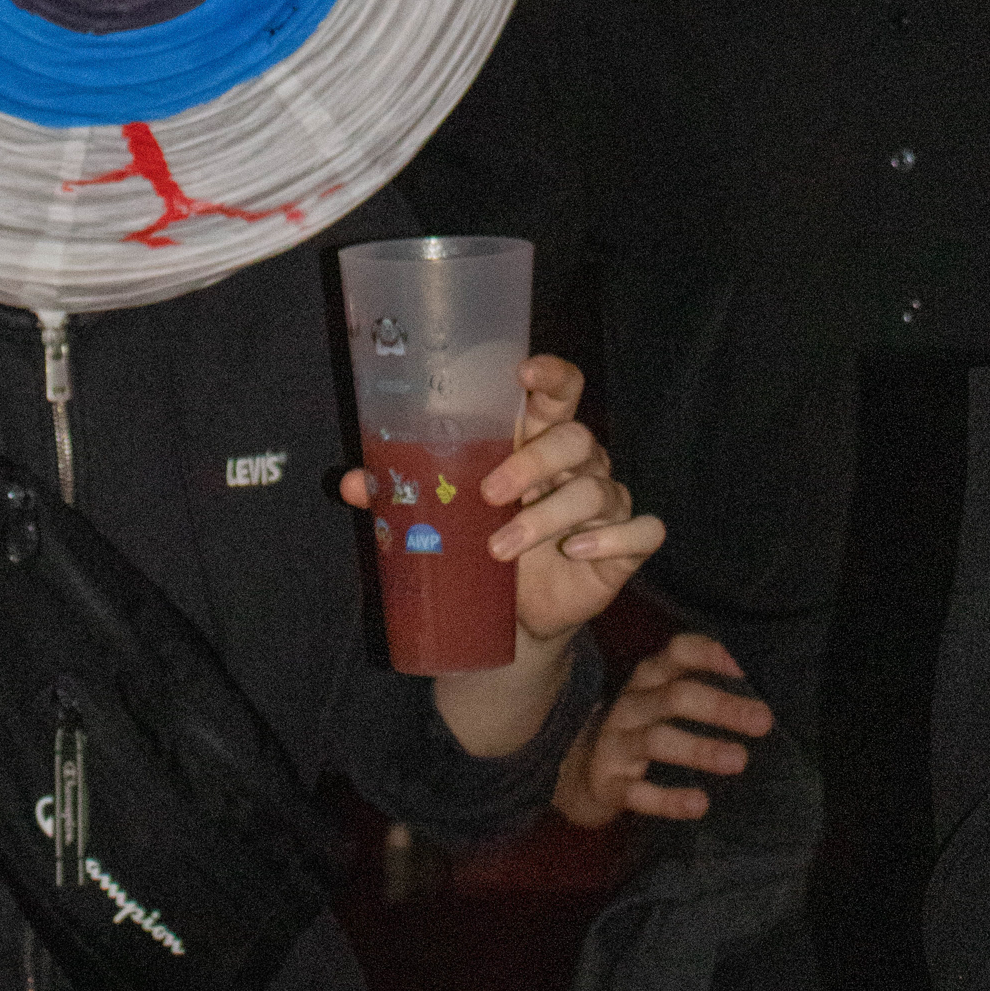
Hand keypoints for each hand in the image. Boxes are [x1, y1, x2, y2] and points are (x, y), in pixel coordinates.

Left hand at [340, 356, 664, 643]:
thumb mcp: (447, 516)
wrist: (517, 616)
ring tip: (501, 549)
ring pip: (597, 488)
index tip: (523, 374)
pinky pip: (642, 529)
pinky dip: (612, 538)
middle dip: (533, 462)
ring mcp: (606, 502)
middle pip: (576, 436)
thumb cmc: (486, 545)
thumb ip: (405, 493)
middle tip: (490, 495)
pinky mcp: (626, 544)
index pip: (561, 389)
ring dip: (548, 516)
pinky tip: (577, 552)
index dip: (551, 374)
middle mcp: (579, 462)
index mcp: (538, 439)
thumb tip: (348, 483)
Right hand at [554, 634, 773, 825]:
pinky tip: (699, 804)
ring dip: (699, 749)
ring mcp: (614, 743)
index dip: (709, 656)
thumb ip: (700, 686)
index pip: (677, 653)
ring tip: (739, 760)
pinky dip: (668, 799)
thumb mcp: (662, 699)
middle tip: (763, 721)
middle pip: (675, 697)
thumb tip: (762, 692)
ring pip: (657, 741)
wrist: (579, 770)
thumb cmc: (641, 727)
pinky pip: (636, 792)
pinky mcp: (607, 783)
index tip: (746, 668)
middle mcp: (630, 704)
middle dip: (720, 706)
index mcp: (649, 677)